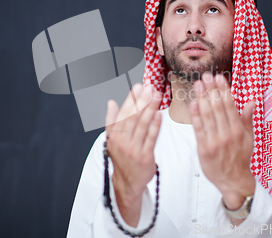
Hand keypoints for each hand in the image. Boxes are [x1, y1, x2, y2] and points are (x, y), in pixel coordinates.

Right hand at [105, 83, 162, 226]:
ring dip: (150, 109)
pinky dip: (155, 126)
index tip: (138, 87)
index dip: (131, 99)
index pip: (123, 113)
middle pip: (133, 117)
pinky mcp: (145, 156)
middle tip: (149, 87)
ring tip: (156, 96)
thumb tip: (111, 103)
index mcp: (114, 136)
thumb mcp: (112, 141)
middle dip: (142, 100)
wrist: (127, 183)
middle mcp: (122, 142)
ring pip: (142, 125)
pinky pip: (151, 138)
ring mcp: (134, 149)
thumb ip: (111, 121)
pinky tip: (160, 115)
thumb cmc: (122, 159)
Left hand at [190, 72, 255, 211]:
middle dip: (211, 89)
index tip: (219, 77)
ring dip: (202, 97)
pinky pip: (198, 129)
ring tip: (197, 84)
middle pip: (218, 107)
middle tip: (206, 75)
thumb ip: (247, 119)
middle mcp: (227, 134)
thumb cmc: (240, 158)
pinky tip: (193, 103)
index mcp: (239, 130)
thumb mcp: (249, 138)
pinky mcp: (204, 148)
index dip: (223, 90)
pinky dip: (195, 115)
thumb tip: (251, 101)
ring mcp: (215, 141)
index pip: (230, 105)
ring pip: (207, 115)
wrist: (233, 181)